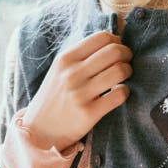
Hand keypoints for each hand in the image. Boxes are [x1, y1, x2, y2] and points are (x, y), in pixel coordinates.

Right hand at [21, 30, 132, 151]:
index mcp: (65, 59)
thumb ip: (82, 55)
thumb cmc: (55, 96)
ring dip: (128, 72)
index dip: (117, 41)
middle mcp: (72, 74)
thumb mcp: (60, 70)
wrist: (39, 131)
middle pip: (114, 51)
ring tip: (123, 78)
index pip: (102, 37)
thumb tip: (114, 38)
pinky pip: (119, 95)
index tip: (117, 49)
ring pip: (120, 71)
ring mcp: (80, 94)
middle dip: (126, 54)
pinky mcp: (88, 113)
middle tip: (126, 62)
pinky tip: (118, 93)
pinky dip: (125, 92)